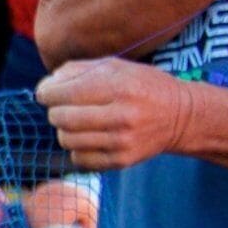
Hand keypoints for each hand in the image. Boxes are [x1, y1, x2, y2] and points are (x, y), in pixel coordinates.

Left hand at [36, 58, 199, 171]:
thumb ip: (78, 70)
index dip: (46, 92)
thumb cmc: (141, 86)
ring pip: (67, 140)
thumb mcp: (116, 67)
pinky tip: (90, 137)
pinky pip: (78, 158)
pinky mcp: (122, 161)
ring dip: (64, 130)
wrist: (181, 116)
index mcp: (119, 86)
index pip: (63, 93)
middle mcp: (122, 115)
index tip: (47, 92)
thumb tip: (46, 85)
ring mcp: (122, 141)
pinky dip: (77, 147)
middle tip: (62, 107)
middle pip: (61, 118)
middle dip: (54, 111)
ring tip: (78, 121)